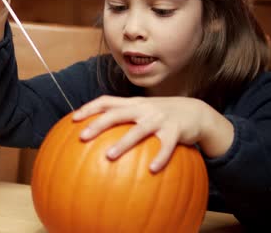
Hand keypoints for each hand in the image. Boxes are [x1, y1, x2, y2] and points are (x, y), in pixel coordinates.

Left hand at [72, 95, 233, 172]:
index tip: (73, 119)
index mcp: (133, 104)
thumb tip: (97, 142)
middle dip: (98, 124)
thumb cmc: (162, 116)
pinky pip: (167, 145)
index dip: (89, 107)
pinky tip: (152, 170)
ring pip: (139, 130)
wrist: (196, 112)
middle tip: (82, 137)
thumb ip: (123, 120)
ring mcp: (160, 118)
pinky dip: (160, 156)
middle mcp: (144, 108)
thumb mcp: (143, 113)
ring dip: (124, 143)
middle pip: (117, 113)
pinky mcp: (176, 130)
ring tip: (109, 156)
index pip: (107, 101)